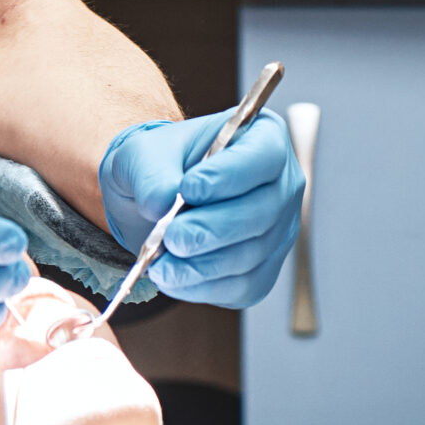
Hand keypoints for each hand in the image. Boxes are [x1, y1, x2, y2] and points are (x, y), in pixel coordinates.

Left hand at [99, 108, 303, 307]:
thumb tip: (161, 202)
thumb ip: (150, 173)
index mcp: (262, 139)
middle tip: (171, 237)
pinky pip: (244, 286)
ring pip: (252, 254)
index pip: (264, 156)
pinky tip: (174, 278)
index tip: (189, 188)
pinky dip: (205, 286)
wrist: (155, 199)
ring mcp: (278, 230)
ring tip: (161, 263)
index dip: (230, 175)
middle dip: (212, 229)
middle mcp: (281, 185)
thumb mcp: (142, 155)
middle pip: (262, 212)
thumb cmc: (158, 165)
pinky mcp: (264, 269)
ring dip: (203, 264)